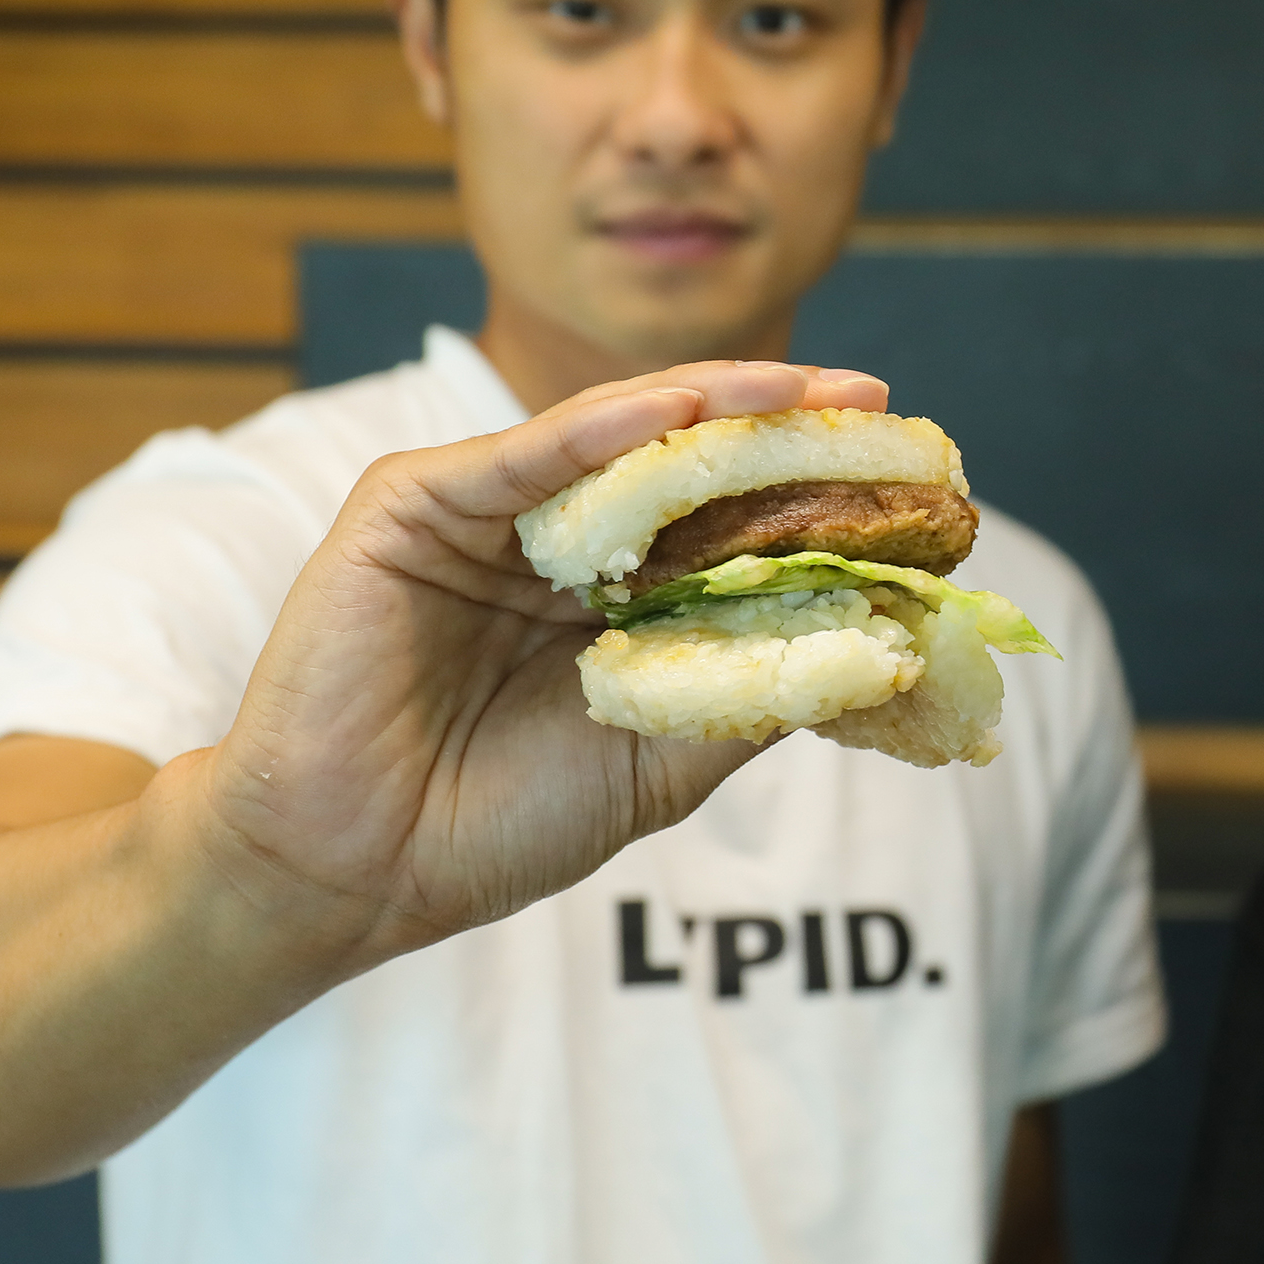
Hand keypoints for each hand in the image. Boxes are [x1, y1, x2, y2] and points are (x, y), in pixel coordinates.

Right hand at [193, 360, 887, 969]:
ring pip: (614, 439)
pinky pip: (523, 454)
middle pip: (682, 462)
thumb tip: (881, 641)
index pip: (724, 518)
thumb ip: (753, 690)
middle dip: (779, 426)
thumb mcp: (662, 757)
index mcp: (610, 595)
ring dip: (712, 406)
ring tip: (803, 390)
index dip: (808, 489)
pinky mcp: (411, 505)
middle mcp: (552, 538)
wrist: (356, 873)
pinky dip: (604, 425)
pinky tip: (682, 409)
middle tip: (873, 405)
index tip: (908, 473)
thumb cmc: (496, 823)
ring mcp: (481, 512)